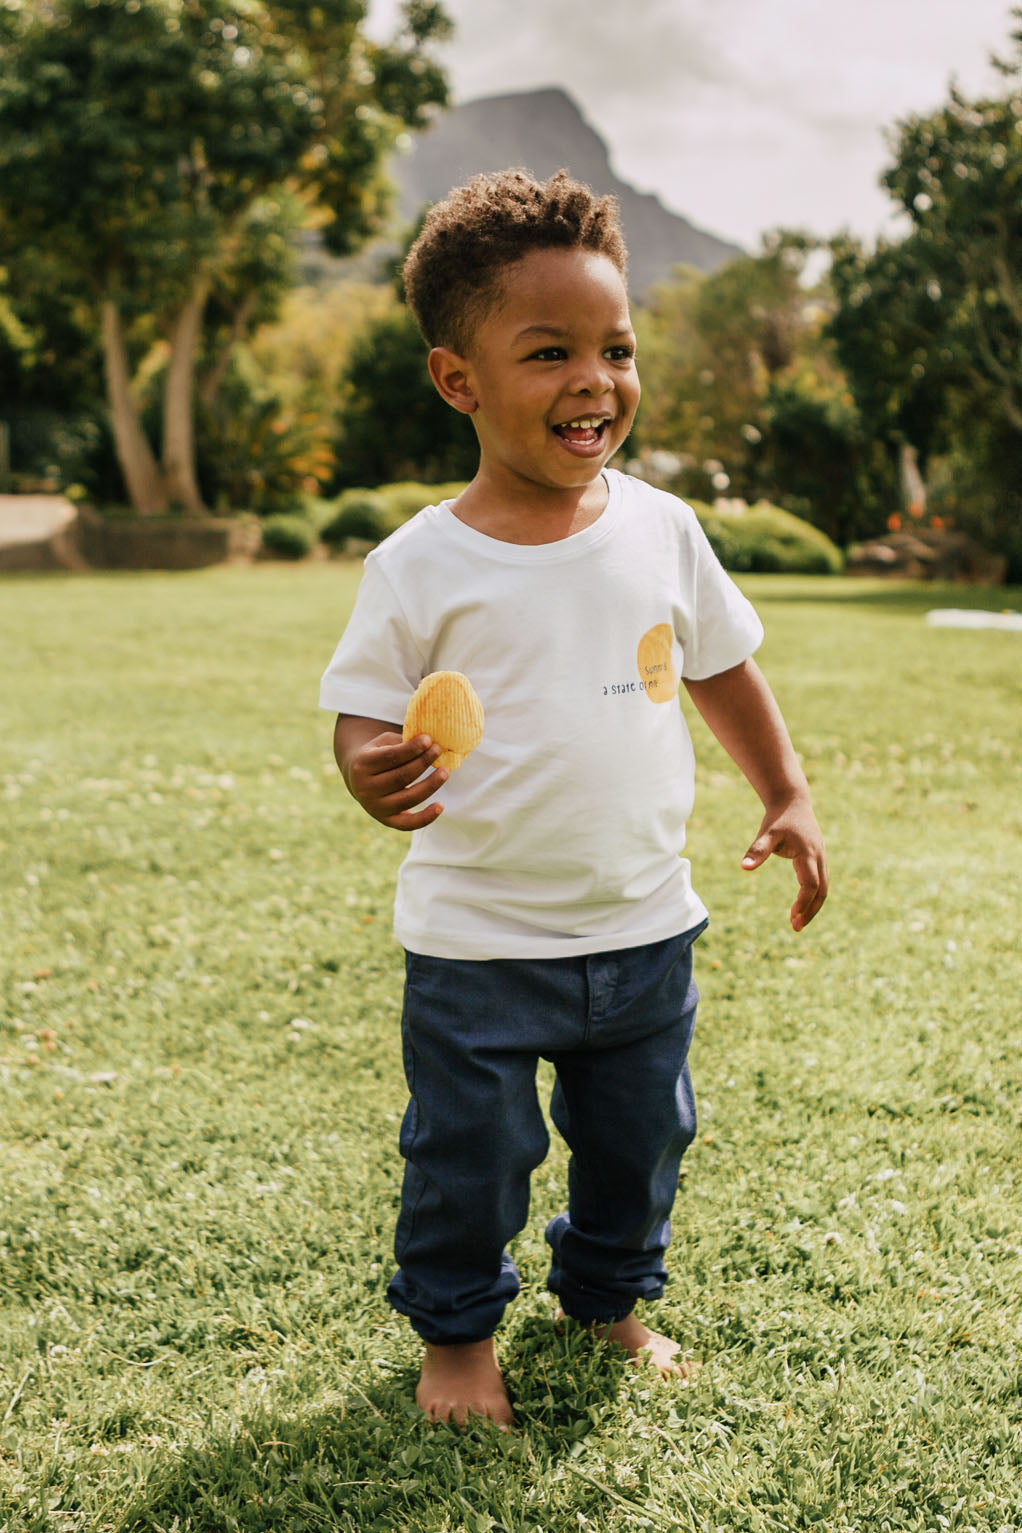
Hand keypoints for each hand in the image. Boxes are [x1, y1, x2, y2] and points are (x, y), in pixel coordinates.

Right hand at [343, 731, 448, 831]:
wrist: (358, 780)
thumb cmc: (378, 755)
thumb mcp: (383, 743)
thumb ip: (402, 742)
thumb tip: (430, 742)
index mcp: (362, 764)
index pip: (391, 757)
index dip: (412, 749)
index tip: (428, 740)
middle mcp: (365, 788)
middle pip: (402, 776)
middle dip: (423, 762)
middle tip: (439, 750)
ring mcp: (375, 807)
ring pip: (408, 798)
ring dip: (430, 785)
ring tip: (445, 772)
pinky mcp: (386, 820)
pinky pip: (408, 824)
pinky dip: (426, 817)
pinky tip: (440, 806)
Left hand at [741, 794, 827, 931]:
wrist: (793, 801)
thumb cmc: (779, 818)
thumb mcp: (767, 833)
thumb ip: (757, 850)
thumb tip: (743, 867)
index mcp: (808, 853)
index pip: (810, 884)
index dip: (803, 901)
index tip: (792, 916)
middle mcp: (819, 858)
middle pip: (822, 891)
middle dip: (810, 910)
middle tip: (796, 928)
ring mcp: (821, 858)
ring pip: (823, 888)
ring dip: (813, 906)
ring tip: (797, 922)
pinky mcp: (819, 859)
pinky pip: (820, 882)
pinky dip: (813, 897)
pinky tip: (800, 907)